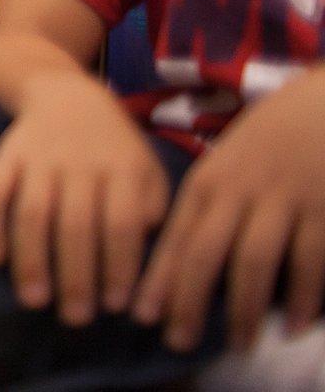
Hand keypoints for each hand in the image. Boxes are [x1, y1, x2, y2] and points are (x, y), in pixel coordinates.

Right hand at [0, 70, 169, 326]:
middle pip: (76, 224)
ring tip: (34, 301)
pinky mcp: (4, 155)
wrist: (64, 92)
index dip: (118, 267)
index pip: (122, 224)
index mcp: (123, 168)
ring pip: (32, 212)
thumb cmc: (114, 145)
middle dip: (76, 276)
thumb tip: (147, 257)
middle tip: (75, 318)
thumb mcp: (147, 168)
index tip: (115, 307)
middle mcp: (80, 163)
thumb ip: (153, 208)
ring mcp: (38, 158)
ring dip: (31, 260)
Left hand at [134, 69, 324, 351]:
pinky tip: (294, 326)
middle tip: (178, 341)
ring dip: (245, 308)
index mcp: (209, 181)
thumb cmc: (269, 137)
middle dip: (188, 300)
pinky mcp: (322, 211)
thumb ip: (207, 205)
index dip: (159, 278)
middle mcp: (239, 192)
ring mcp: (283, 201)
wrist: (323, 104)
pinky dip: (303, 296)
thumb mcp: (228, 164)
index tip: (143, 315)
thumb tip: (182, 258)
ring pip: (255, 262)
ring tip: (238, 344)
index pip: (176, 235)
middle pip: (205, 253)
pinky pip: (310, 260)